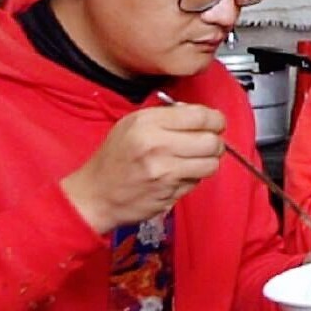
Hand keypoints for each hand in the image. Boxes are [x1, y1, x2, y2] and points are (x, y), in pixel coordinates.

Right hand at [60, 100, 225, 232]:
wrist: (95, 195)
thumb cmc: (114, 158)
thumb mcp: (131, 124)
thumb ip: (167, 115)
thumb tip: (202, 115)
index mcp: (147, 124)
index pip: (201, 116)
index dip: (215, 119)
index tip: (216, 122)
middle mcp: (157, 147)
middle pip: (211, 141)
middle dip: (216, 141)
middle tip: (208, 142)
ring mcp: (164, 172)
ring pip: (211, 164)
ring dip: (208, 161)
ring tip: (196, 159)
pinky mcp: (169, 194)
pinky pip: (197, 182)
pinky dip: (194, 178)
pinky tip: (179, 174)